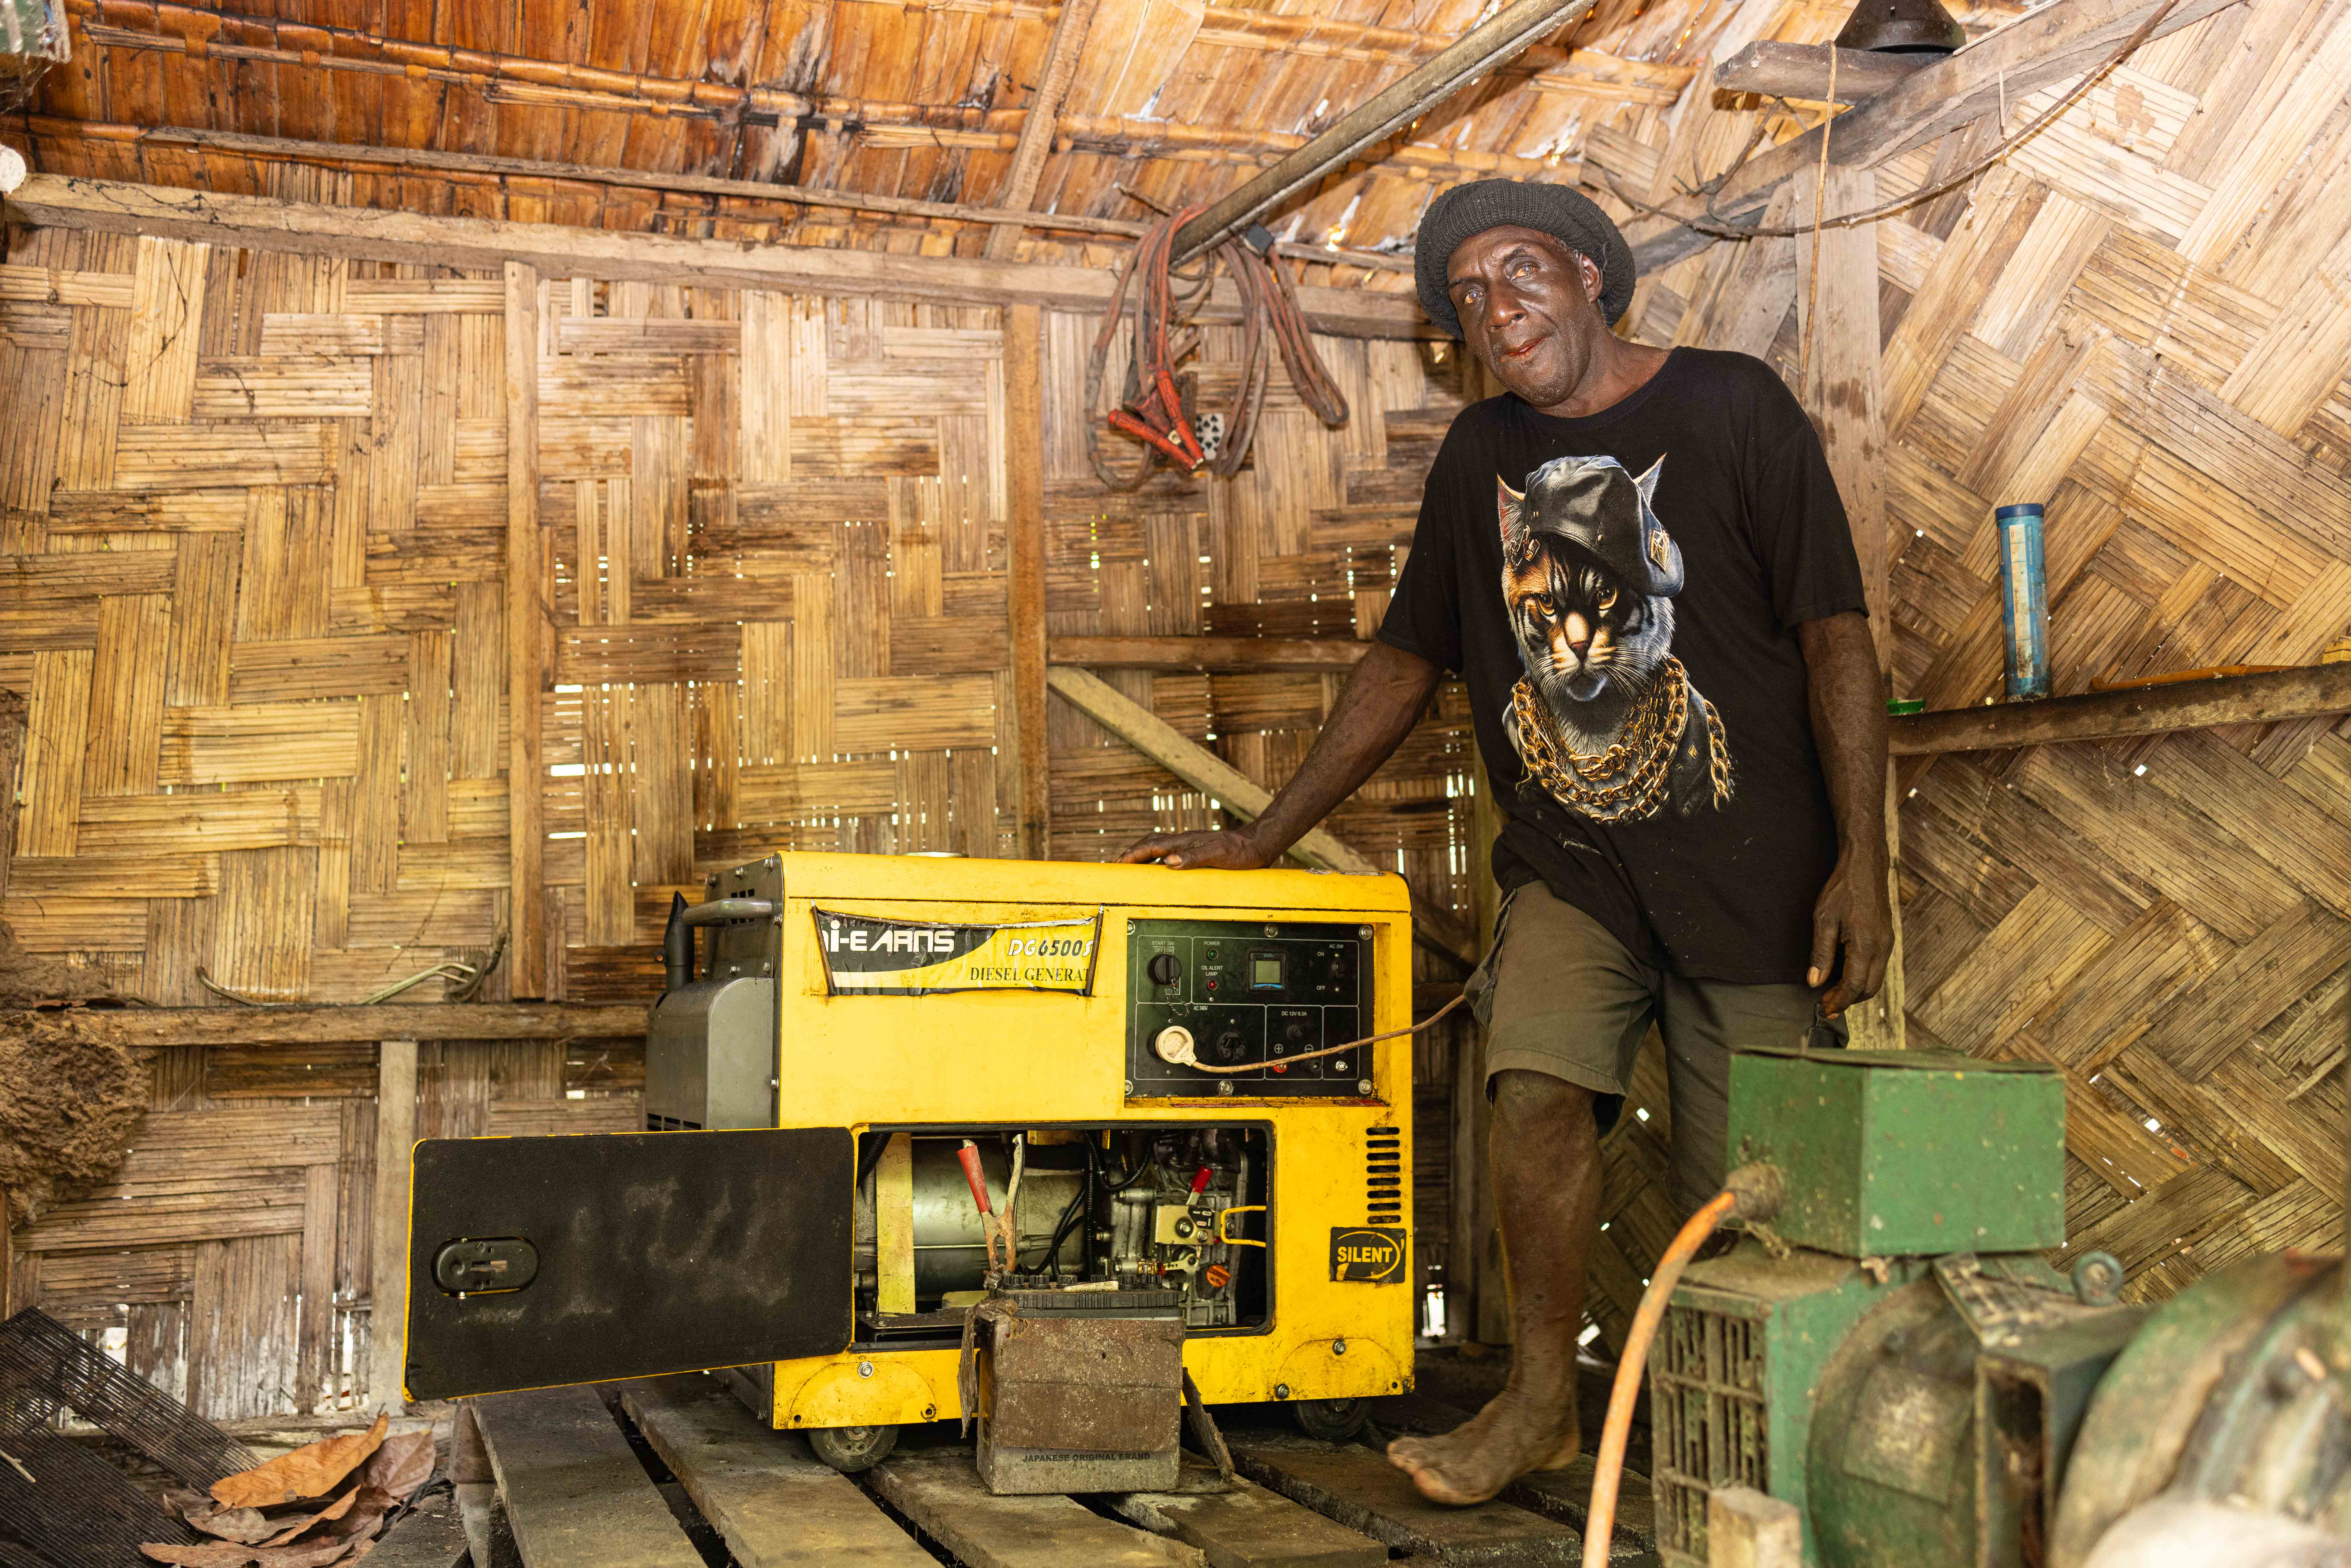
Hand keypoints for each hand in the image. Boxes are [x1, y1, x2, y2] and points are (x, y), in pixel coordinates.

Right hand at [1119, 826, 1271, 869]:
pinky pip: (1169, 851)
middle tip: (1117, 863)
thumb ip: (1192, 858)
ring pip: (1158, 846)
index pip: (1152, 846)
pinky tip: (1158, 866)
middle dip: (1132, 852)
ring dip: (1142, 854)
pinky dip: (1156, 858)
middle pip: (1150, 842)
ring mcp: (1189, 844)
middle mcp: (1184, 841)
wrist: (1256, 845)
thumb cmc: (1239, 851)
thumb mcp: (1217, 855)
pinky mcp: (1195, 850)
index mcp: (1185, 841)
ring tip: (1131, 865)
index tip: (1118, 862)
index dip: (1133, 854)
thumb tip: (1168, 862)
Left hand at [1808, 848, 1892, 1015]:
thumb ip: (1821, 953)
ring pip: (1876, 979)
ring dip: (1856, 990)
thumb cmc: (1843, 890)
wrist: (1865, 867)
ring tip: (1833, 992)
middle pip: (1869, 988)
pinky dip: (1863, 976)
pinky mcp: (1887, 938)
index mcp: (1866, 945)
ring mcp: (1888, 943)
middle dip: (1848, 1000)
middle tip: (1826, 1004)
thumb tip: (1815, 981)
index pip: (1854, 986)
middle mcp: (1882, 948)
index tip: (1824, 1008)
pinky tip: (1845, 973)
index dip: (1839, 1001)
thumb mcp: (1823, 920)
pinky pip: (1878, 967)